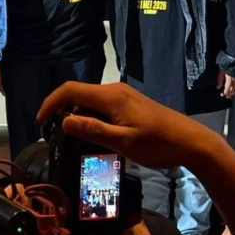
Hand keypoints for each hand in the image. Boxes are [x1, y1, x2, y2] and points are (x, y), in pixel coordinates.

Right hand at [38, 82, 222, 169]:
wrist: (193, 143)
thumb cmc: (158, 144)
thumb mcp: (123, 142)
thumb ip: (92, 130)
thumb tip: (64, 121)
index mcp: (110, 97)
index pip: (70, 90)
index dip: (51, 103)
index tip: (40, 121)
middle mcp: (114, 90)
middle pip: (78, 94)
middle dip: (63, 111)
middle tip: (57, 135)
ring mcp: (123, 96)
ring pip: (90, 101)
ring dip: (78, 116)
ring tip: (76, 139)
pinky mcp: (129, 103)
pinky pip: (101, 106)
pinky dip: (92, 118)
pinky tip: (96, 135)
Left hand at [218, 70, 234, 98]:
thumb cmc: (226, 64)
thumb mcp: (221, 71)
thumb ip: (220, 80)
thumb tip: (218, 88)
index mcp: (230, 78)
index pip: (228, 89)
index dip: (225, 93)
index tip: (222, 95)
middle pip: (233, 90)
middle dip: (230, 94)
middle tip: (226, 96)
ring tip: (231, 94)